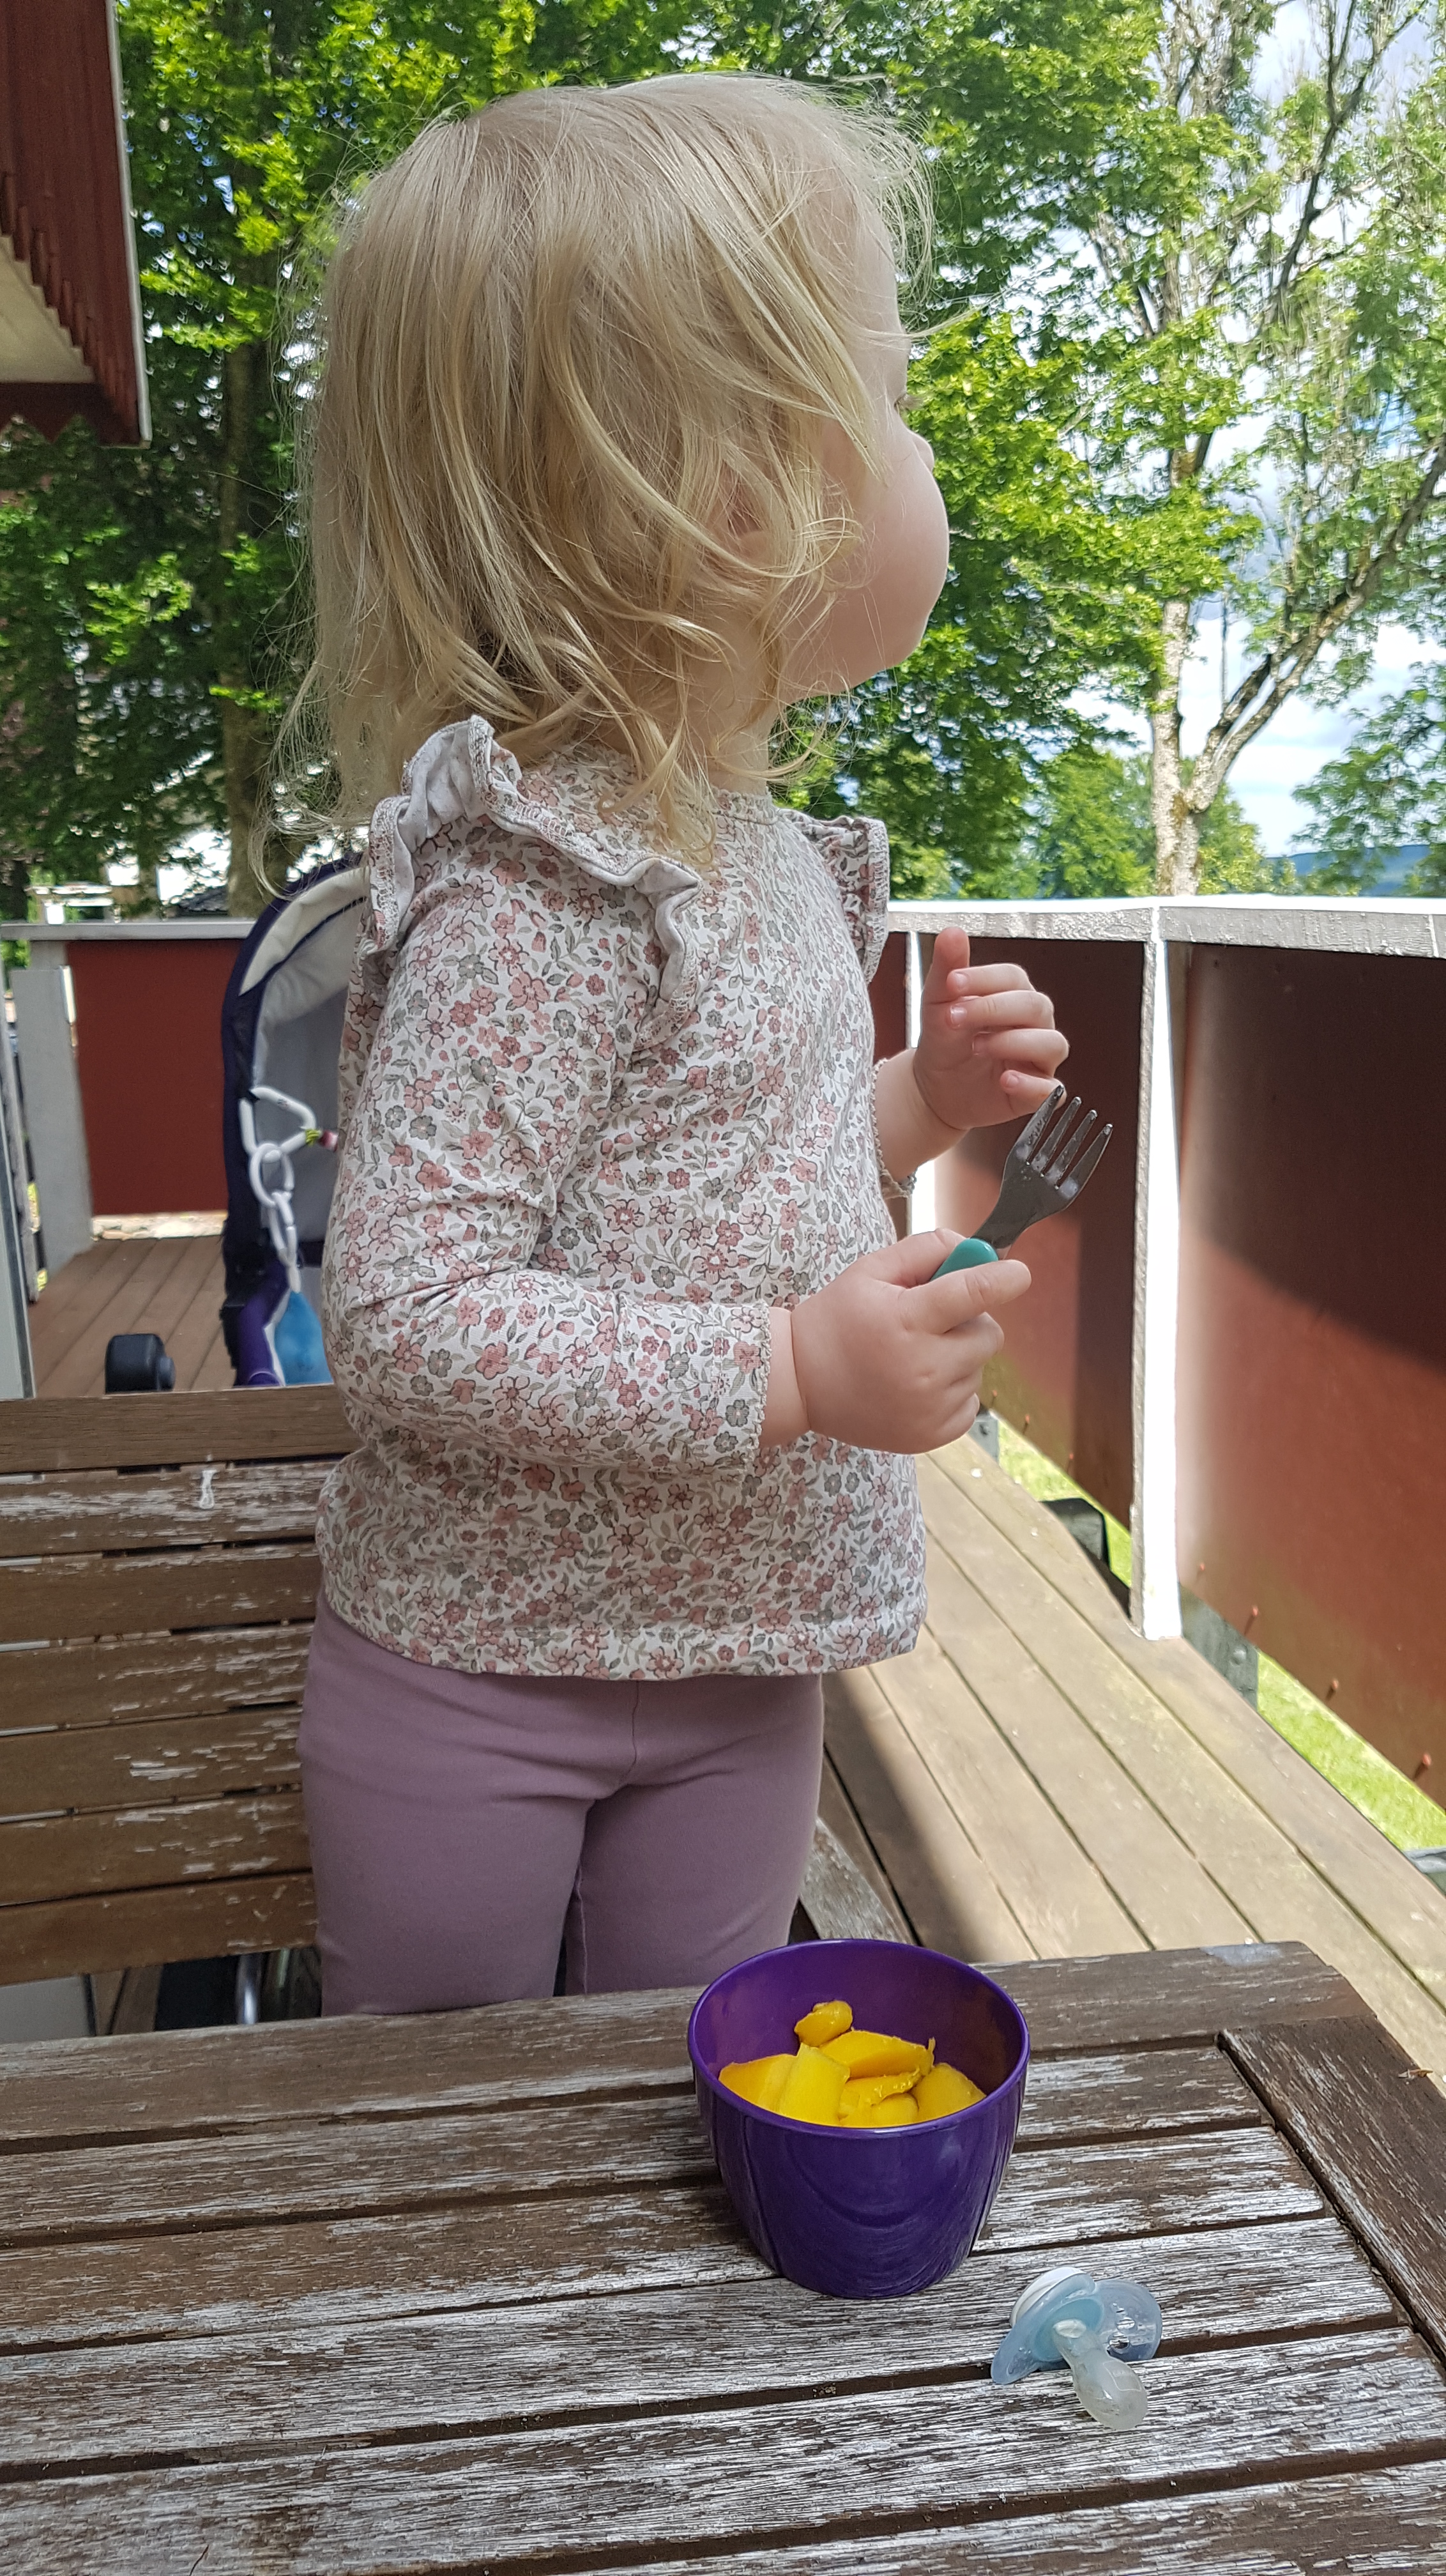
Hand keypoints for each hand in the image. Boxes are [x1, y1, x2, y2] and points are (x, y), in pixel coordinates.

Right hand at [763, 1231, 1030, 1454]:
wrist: (800, 1384)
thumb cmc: (836, 1320)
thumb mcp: (870, 1271)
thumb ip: (924, 1251)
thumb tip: (977, 1249)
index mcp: (905, 1321)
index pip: (968, 1294)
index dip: (1000, 1279)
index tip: (1019, 1273)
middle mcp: (922, 1368)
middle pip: (988, 1335)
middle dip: (970, 1322)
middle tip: (932, 1322)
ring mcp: (929, 1407)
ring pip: (978, 1368)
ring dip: (958, 1357)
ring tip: (912, 1356)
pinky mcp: (932, 1435)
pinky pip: (970, 1402)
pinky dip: (953, 1390)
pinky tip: (916, 1383)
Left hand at [912, 928, 1067, 1135]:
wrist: (935, 1086)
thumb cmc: (945, 1039)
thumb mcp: (938, 1002)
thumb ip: (947, 967)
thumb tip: (952, 932)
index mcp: (1013, 994)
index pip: (1013, 977)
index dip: (984, 979)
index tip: (952, 983)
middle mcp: (1034, 1022)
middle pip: (1035, 1006)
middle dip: (993, 1009)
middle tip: (954, 1017)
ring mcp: (1039, 1057)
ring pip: (1051, 1043)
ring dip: (1014, 1043)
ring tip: (977, 1047)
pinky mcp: (1038, 1090)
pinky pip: (1052, 1088)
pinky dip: (1032, 1084)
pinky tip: (1006, 1080)